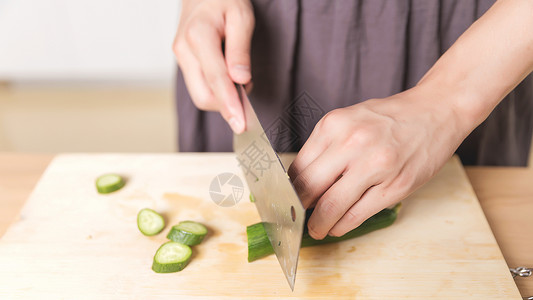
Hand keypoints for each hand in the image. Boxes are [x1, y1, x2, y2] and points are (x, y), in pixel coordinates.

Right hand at [173, 0, 254, 132]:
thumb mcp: (242, 17)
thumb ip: (240, 49)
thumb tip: (241, 80)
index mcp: (198, 36)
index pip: (216, 80)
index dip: (230, 105)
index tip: (241, 123)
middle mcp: (184, 49)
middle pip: (203, 95)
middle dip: (226, 107)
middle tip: (249, 108)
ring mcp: (181, 56)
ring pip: (199, 94)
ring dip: (221, 100)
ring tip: (242, 89)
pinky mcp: (183, 61)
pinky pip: (199, 86)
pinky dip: (216, 92)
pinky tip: (230, 85)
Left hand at [288, 87, 468, 239]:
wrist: (435, 111)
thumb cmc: (388, 118)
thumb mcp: (349, 120)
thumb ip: (325, 147)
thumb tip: (301, 181)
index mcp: (334, 125)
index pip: (298, 167)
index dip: (287, 190)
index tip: (286, 200)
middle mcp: (352, 143)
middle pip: (309, 188)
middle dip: (298, 209)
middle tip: (295, 218)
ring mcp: (375, 166)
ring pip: (331, 206)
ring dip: (318, 224)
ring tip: (315, 229)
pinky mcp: (395, 186)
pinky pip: (357, 214)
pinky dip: (341, 225)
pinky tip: (336, 226)